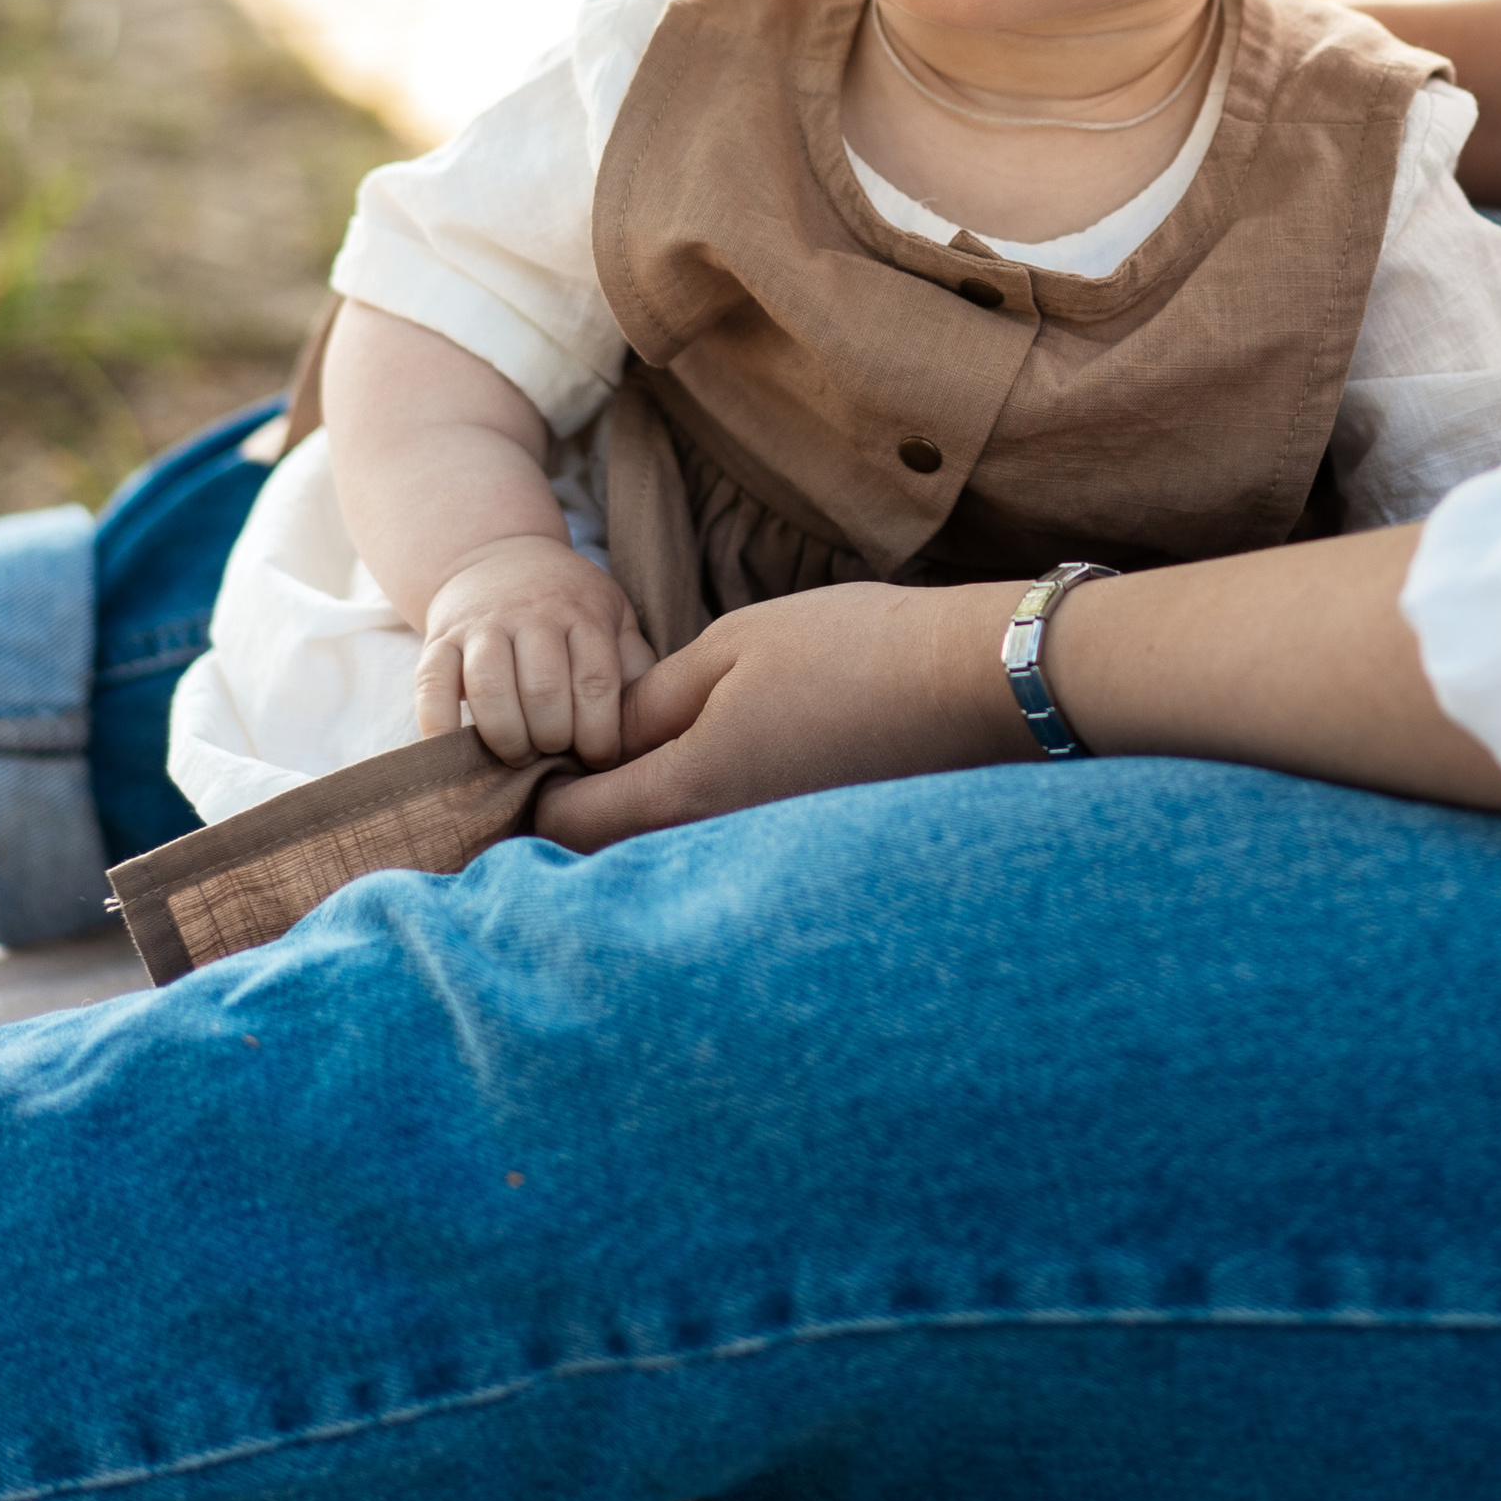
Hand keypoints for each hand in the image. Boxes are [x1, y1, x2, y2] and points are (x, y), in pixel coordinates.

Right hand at [414, 537, 657, 764]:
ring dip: (508, 738)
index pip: (595, 681)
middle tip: (557, 755)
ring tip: (520, 756)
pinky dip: (439, 726)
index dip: (599, 733)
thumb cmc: (568, 603)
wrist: (497, 556)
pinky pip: (432, 686)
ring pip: (490, 690)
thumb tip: (652, 725)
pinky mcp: (438, 641)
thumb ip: (634, 664)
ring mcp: (481, 626)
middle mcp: (531, 614)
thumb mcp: (613, 617)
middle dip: (553, 739)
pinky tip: (456, 752)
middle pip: (543, 691)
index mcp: (582, 612)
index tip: (599, 760)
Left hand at [532, 581, 1023, 850]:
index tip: (532, 747)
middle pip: (611, 854)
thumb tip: (605, 736)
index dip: (533, 789)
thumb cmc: (848, 651)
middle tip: (576, 756)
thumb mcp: (731, 647)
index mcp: (685, 790)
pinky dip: (699, 818)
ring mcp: (761, 853)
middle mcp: (716, 842)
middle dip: (581, 812)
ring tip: (642, 756)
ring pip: (668, 852)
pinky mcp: (800, 846)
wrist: (969, 687)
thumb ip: (652, 697)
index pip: (566, 824)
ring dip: (641, 817)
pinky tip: (718, 765)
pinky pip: (721, 847)